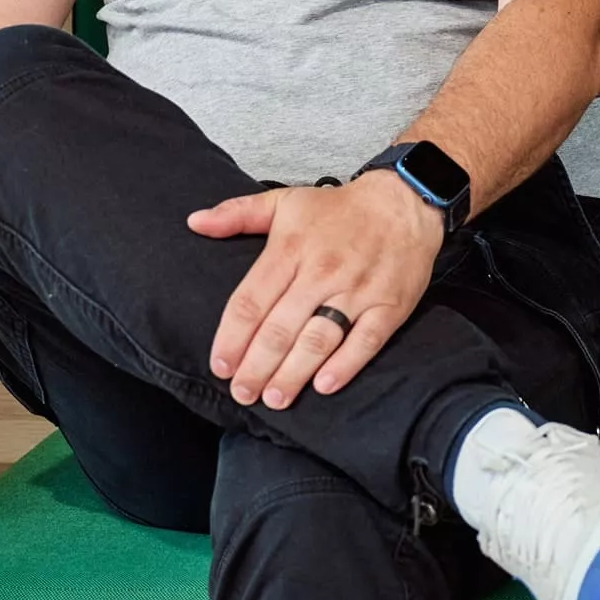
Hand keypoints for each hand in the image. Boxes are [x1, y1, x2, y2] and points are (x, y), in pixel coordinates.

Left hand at [190, 172, 442, 408]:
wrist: (405, 201)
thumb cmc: (340, 209)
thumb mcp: (285, 201)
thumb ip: (237, 213)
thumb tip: (195, 222)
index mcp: (291, 249)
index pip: (251, 302)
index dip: (231, 338)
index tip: (220, 366)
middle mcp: (322, 272)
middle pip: (280, 329)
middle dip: (256, 366)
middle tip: (242, 393)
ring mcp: (358, 290)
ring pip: (318, 339)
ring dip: (293, 374)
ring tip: (274, 399)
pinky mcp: (389, 305)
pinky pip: (365, 340)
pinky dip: (345, 365)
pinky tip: (324, 385)